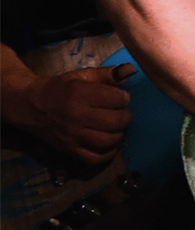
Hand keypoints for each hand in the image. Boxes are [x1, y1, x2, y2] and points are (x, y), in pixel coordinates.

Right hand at [17, 66, 132, 164]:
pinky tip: (110, 143)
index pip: (117, 99)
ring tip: (115, 126)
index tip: (121, 98)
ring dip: (119, 133)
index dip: (124, 98)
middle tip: (121, 112)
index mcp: (81, 94)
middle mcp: (77, 116)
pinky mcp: (69, 149)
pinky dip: (108, 153)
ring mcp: (73, 136)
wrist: (30, 106)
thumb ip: (107, 74)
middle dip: (125, 116)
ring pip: (108, 140)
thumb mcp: (82, 76)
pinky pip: (95, 158)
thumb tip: (130, 71)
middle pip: (116, 121)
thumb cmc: (59, 89)